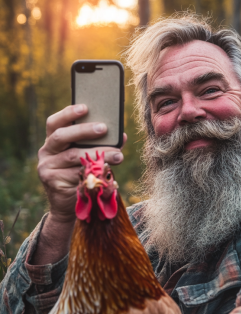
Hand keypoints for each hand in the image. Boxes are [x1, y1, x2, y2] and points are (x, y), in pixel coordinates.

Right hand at [34, 104, 126, 264]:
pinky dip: (93, 172)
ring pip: (73, 156)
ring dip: (98, 154)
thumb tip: (121, 136)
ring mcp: (47, 168)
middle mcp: (46, 152)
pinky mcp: (53, 182)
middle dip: (84, 130)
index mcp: (52, 141)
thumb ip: (100, 145)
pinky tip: (108, 173)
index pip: (55, 123)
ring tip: (118, 155)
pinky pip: (76, 174)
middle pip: (62, 136)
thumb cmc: (80, 175)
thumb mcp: (87, 158)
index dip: (68, 113)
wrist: (68, 205)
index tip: (85, 107)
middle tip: (104, 128)